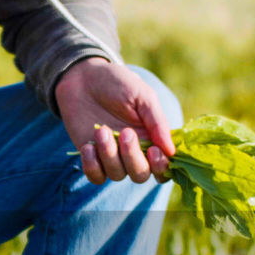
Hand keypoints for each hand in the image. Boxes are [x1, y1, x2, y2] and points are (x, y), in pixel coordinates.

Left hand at [55, 58, 174, 184]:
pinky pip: (96, 177)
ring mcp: (111, 156)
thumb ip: (157, 122)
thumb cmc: (117, 83)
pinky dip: (92, 166)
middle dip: (133, 157)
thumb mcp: (142, 96)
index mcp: (152, 139)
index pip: (163, 166)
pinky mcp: (91, 157)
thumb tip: (171, 150)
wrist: (83, 78)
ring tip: (101, 130)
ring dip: (109, 155)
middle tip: (125, 133)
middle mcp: (133, 152)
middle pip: (140, 174)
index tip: (153, 151)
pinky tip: (88, 147)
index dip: (161, 166)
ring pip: (117, 175)